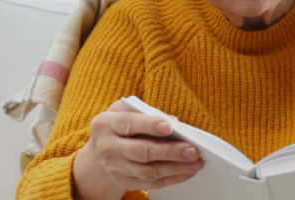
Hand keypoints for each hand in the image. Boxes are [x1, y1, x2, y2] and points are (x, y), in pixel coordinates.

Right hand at [72, 101, 203, 199]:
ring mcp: (115, 168)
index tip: (169, 126)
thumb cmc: (118, 127)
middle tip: (193, 150)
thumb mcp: (123, 112)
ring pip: (148, 171)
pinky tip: (188, 171)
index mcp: (105, 124)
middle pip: (141, 151)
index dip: (148, 125)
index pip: (128, 124)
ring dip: (175, 168)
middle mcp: (108, 147)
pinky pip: (151, 183)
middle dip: (169, 151)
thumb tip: (173, 121)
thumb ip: (145, 112)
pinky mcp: (125, 182)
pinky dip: (172, 178)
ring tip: (196, 163)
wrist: (97, 156)